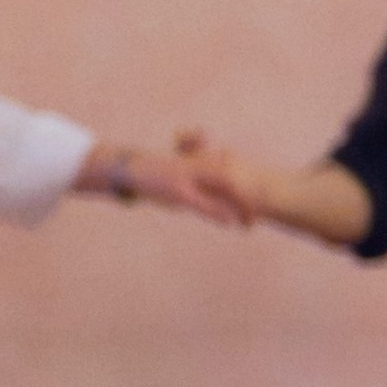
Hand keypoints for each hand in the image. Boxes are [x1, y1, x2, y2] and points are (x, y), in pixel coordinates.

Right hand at [95, 140, 252, 228]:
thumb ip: (191, 182)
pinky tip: (229, 223)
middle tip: (256, 220)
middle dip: (247, 201)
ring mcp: (189, 177)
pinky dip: (218, 213)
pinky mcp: (178, 190)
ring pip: (225, 189)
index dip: (245, 191)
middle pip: (233, 182)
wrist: (130, 167)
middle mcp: (199, 166)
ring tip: (249, 224)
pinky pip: (203, 203)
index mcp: (200, 162)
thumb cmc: (153, 173)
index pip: (230, 175)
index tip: (253, 207)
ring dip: (239, 207)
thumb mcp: (176, 174)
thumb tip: (197, 195)